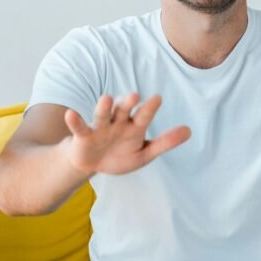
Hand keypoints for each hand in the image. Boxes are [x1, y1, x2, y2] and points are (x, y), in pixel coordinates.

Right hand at [63, 93, 190, 175]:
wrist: (94, 164)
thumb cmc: (121, 155)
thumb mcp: (145, 153)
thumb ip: (165, 143)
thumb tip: (189, 130)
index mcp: (134, 127)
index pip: (143, 116)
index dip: (149, 108)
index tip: (157, 98)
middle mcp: (117, 122)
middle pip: (123, 110)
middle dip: (128, 103)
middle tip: (135, 95)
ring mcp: (100, 128)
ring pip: (102, 115)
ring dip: (104, 107)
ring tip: (107, 98)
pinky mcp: (84, 136)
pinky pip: (79, 127)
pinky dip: (75, 121)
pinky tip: (71, 114)